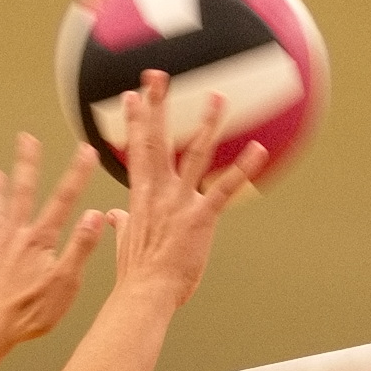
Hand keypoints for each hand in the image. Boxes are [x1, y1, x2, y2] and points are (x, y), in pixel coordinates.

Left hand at [0, 131, 110, 356]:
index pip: (63, 199)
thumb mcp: (66, 283)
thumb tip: (94, 216)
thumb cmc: (30, 312)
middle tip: (26, 139)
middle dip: (26, 164)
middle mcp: (14, 236)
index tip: (85, 150)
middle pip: (22, 192)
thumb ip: (80, 247)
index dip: (76, 174)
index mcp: (39, 240)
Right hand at [108, 72, 266, 316]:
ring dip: (207, 124)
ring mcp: (180, 202)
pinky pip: (224, 188)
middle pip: (158, 140)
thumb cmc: (137, 275)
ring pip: (194, 154)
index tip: (133, 96)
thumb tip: (113, 218)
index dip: (136, 121)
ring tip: (217, 97)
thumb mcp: (125, 244)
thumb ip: (121, 225)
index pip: (136, 150)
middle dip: (158, 105)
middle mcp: (159, 192)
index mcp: (141, 196)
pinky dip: (242, 168)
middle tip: (158, 75)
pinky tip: (257, 149)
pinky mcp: (200, 218)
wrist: (145, 294)